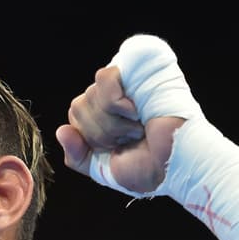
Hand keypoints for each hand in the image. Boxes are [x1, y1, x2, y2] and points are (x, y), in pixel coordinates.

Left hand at [55, 63, 182, 194]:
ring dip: (113, 122)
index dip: (91, 138)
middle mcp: (113, 96)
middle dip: (102, 133)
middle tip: (132, 138)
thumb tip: (61, 130)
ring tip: (138, 128)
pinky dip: (116, 102)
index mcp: (104, 116)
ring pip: (90, 95)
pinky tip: (136, 112)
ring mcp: (126, 82)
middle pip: (78, 106)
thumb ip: (78, 156)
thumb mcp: (104, 170)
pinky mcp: (139, 70)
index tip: (118, 149)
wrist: (177, 165)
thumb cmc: (149, 169)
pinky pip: (104, 77)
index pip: (74, 116)